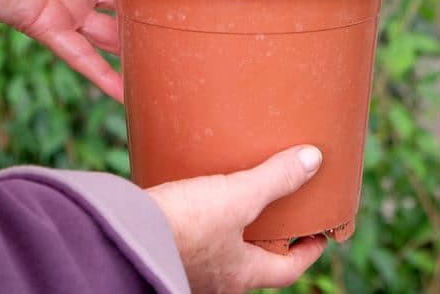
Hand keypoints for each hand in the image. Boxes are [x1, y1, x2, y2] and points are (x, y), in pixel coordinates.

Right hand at [146, 146, 327, 293]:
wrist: (121, 233)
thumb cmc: (183, 225)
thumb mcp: (237, 197)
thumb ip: (275, 180)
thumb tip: (313, 160)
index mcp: (241, 275)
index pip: (287, 271)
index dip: (307, 252)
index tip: (319, 234)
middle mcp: (216, 279)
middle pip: (254, 263)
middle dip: (268, 239)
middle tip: (279, 211)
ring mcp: (189, 268)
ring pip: (222, 251)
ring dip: (234, 230)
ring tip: (238, 197)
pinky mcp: (164, 249)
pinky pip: (193, 238)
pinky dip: (202, 220)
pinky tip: (195, 196)